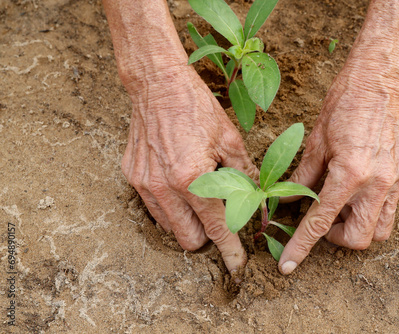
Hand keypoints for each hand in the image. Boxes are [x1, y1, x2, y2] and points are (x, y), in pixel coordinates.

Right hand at [121, 65, 257, 273]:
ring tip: (197, 196)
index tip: (238, 266)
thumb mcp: (230, 140)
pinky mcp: (133, 177)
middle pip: (189, 240)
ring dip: (187, 222)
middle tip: (219, 218)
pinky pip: (153, 208)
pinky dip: (170, 206)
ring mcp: (144, 184)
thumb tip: (258, 201)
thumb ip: (245, 176)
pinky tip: (178, 184)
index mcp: (193, 179)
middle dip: (207, 237)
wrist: (158, 85)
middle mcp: (164, 187)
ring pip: (169, 228)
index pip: (216, 228)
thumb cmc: (196, 108)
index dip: (230, 251)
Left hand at [276, 0, 398, 274]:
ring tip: (340, 207)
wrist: (383, 78)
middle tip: (321, 219)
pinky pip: (390, 209)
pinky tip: (355, 192)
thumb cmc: (346, 102)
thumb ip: (303, 176)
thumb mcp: (316, 140)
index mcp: (350, 174)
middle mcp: (377, 184)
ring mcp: (395, 181)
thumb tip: (287, 200)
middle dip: (335, 239)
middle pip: (359, 240)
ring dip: (357, 229)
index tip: (287, 265)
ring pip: (380, 231)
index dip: (301, 247)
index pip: (320, 223)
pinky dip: (370, 212)